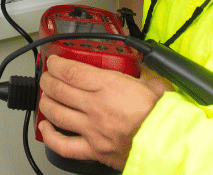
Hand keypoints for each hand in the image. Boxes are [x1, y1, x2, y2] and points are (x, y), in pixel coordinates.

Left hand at [38, 56, 165, 170]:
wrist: (166, 142)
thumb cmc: (161, 115)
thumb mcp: (152, 83)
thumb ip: (140, 75)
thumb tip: (142, 68)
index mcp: (109, 86)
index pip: (72, 71)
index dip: (57, 65)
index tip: (54, 62)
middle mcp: (96, 106)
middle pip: (60, 89)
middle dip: (48, 80)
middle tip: (47, 76)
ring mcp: (92, 129)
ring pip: (57, 113)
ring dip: (47, 103)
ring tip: (46, 96)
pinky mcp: (93, 149)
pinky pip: (63, 144)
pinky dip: (50, 136)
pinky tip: (46, 127)